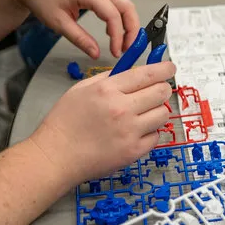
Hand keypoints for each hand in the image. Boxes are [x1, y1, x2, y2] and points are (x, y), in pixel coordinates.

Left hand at [9, 0, 140, 59]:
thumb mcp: (58, 23)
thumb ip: (79, 39)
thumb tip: (96, 54)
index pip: (113, 14)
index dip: (118, 35)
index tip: (115, 52)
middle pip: (127, 7)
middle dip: (132, 29)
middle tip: (127, 49)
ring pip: (125, 4)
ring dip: (128, 24)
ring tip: (122, 43)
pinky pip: (117, 3)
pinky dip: (121, 18)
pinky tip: (112, 32)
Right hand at [28, 62, 175, 184]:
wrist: (55, 157)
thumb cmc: (64, 123)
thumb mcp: (80, 89)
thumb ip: (108, 78)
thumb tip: (132, 71)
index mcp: (107, 90)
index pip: (148, 73)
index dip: (164, 69)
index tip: (170, 68)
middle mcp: (121, 109)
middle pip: (161, 92)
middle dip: (161, 89)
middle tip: (154, 92)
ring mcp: (129, 131)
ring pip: (163, 114)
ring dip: (157, 112)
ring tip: (142, 115)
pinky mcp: (133, 151)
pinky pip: (156, 136)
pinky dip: (149, 133)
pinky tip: (134, 133)